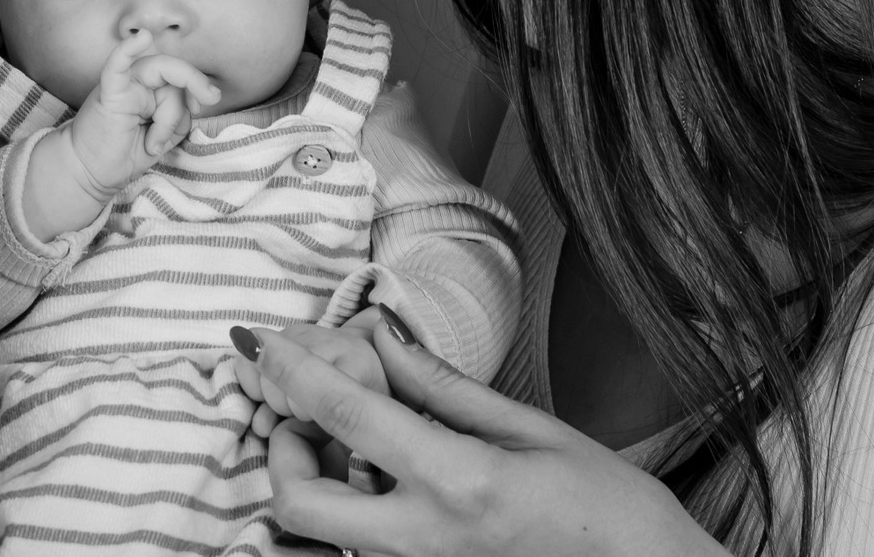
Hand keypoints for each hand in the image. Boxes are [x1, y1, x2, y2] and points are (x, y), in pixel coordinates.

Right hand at [19, 32, 219, 239]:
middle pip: (174, 72)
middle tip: (211, 98)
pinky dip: (127, 51)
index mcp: (152, 90)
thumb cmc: (123, 156)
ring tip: (155, 143)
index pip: (180, 76)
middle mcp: (139, 83)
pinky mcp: (108, 93)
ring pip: (159, 74)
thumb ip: (178, 118)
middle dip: (196, 81)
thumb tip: (194, 104)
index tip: (202, 106)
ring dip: (167, 115)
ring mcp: (123, 85)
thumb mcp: (163, 139)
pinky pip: (117, 66)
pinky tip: (141, 38)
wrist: (89, 174)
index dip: (197, 85)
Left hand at [248, 319, 720, 556]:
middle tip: (307, 413)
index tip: (262, 339)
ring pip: (324, 532)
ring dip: (317, 480)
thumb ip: (442, 387)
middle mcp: (423, 541)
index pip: (343, 415)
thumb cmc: (611, 512)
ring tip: (353, 442)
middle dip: (281, 451)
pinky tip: (388, 479)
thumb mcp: (534, 430)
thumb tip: (379, 338)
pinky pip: (364, 547)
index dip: (291, 368)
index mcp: (456, 483)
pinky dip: (355, 508)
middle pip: (298, 503)